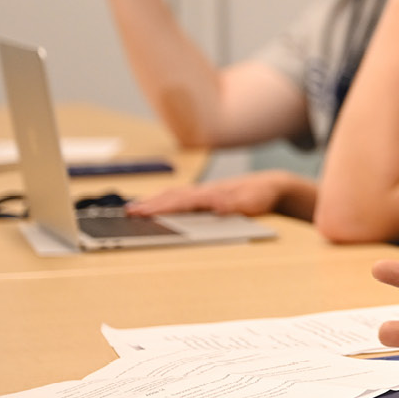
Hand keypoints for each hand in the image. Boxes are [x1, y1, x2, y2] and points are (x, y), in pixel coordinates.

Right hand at [126, 171, 297, 217]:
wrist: (271, 184)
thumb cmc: (260, 195)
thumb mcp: (252, 203)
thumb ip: (234, 206)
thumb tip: (218, 207)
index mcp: (211, 194)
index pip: (181, 202)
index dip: (160, 208)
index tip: (141, 213)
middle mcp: (204, 191)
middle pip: (172, 197)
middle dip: (149, 205)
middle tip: (128, 212)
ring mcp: (204, 192)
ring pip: (174, 195)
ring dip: (154, 201)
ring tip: (134, 209)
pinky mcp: (205, 196)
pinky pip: (180, 197)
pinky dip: (164, 200)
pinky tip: (156, 204)